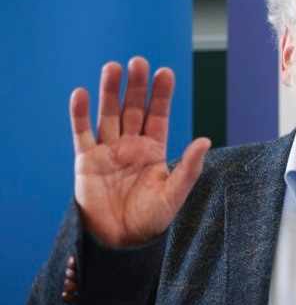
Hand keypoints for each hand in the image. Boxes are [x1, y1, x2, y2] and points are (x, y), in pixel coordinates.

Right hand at [70, 57, 210, 246]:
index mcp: (154, 149)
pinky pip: (82, 133)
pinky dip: (80, 114)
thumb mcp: (174, 193)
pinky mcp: (86, 161)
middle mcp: (131, 145)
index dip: (161, 94)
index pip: (158, 115)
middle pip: (133, 109)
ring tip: (112, 68)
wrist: (121, 243)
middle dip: (136, 86)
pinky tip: (81, 94)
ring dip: (109, 92)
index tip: (165, 72)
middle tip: (139, 62)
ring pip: (108, 114)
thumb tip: (206, 140)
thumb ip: (189, 167)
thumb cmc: (151, 220)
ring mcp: (108, 151)